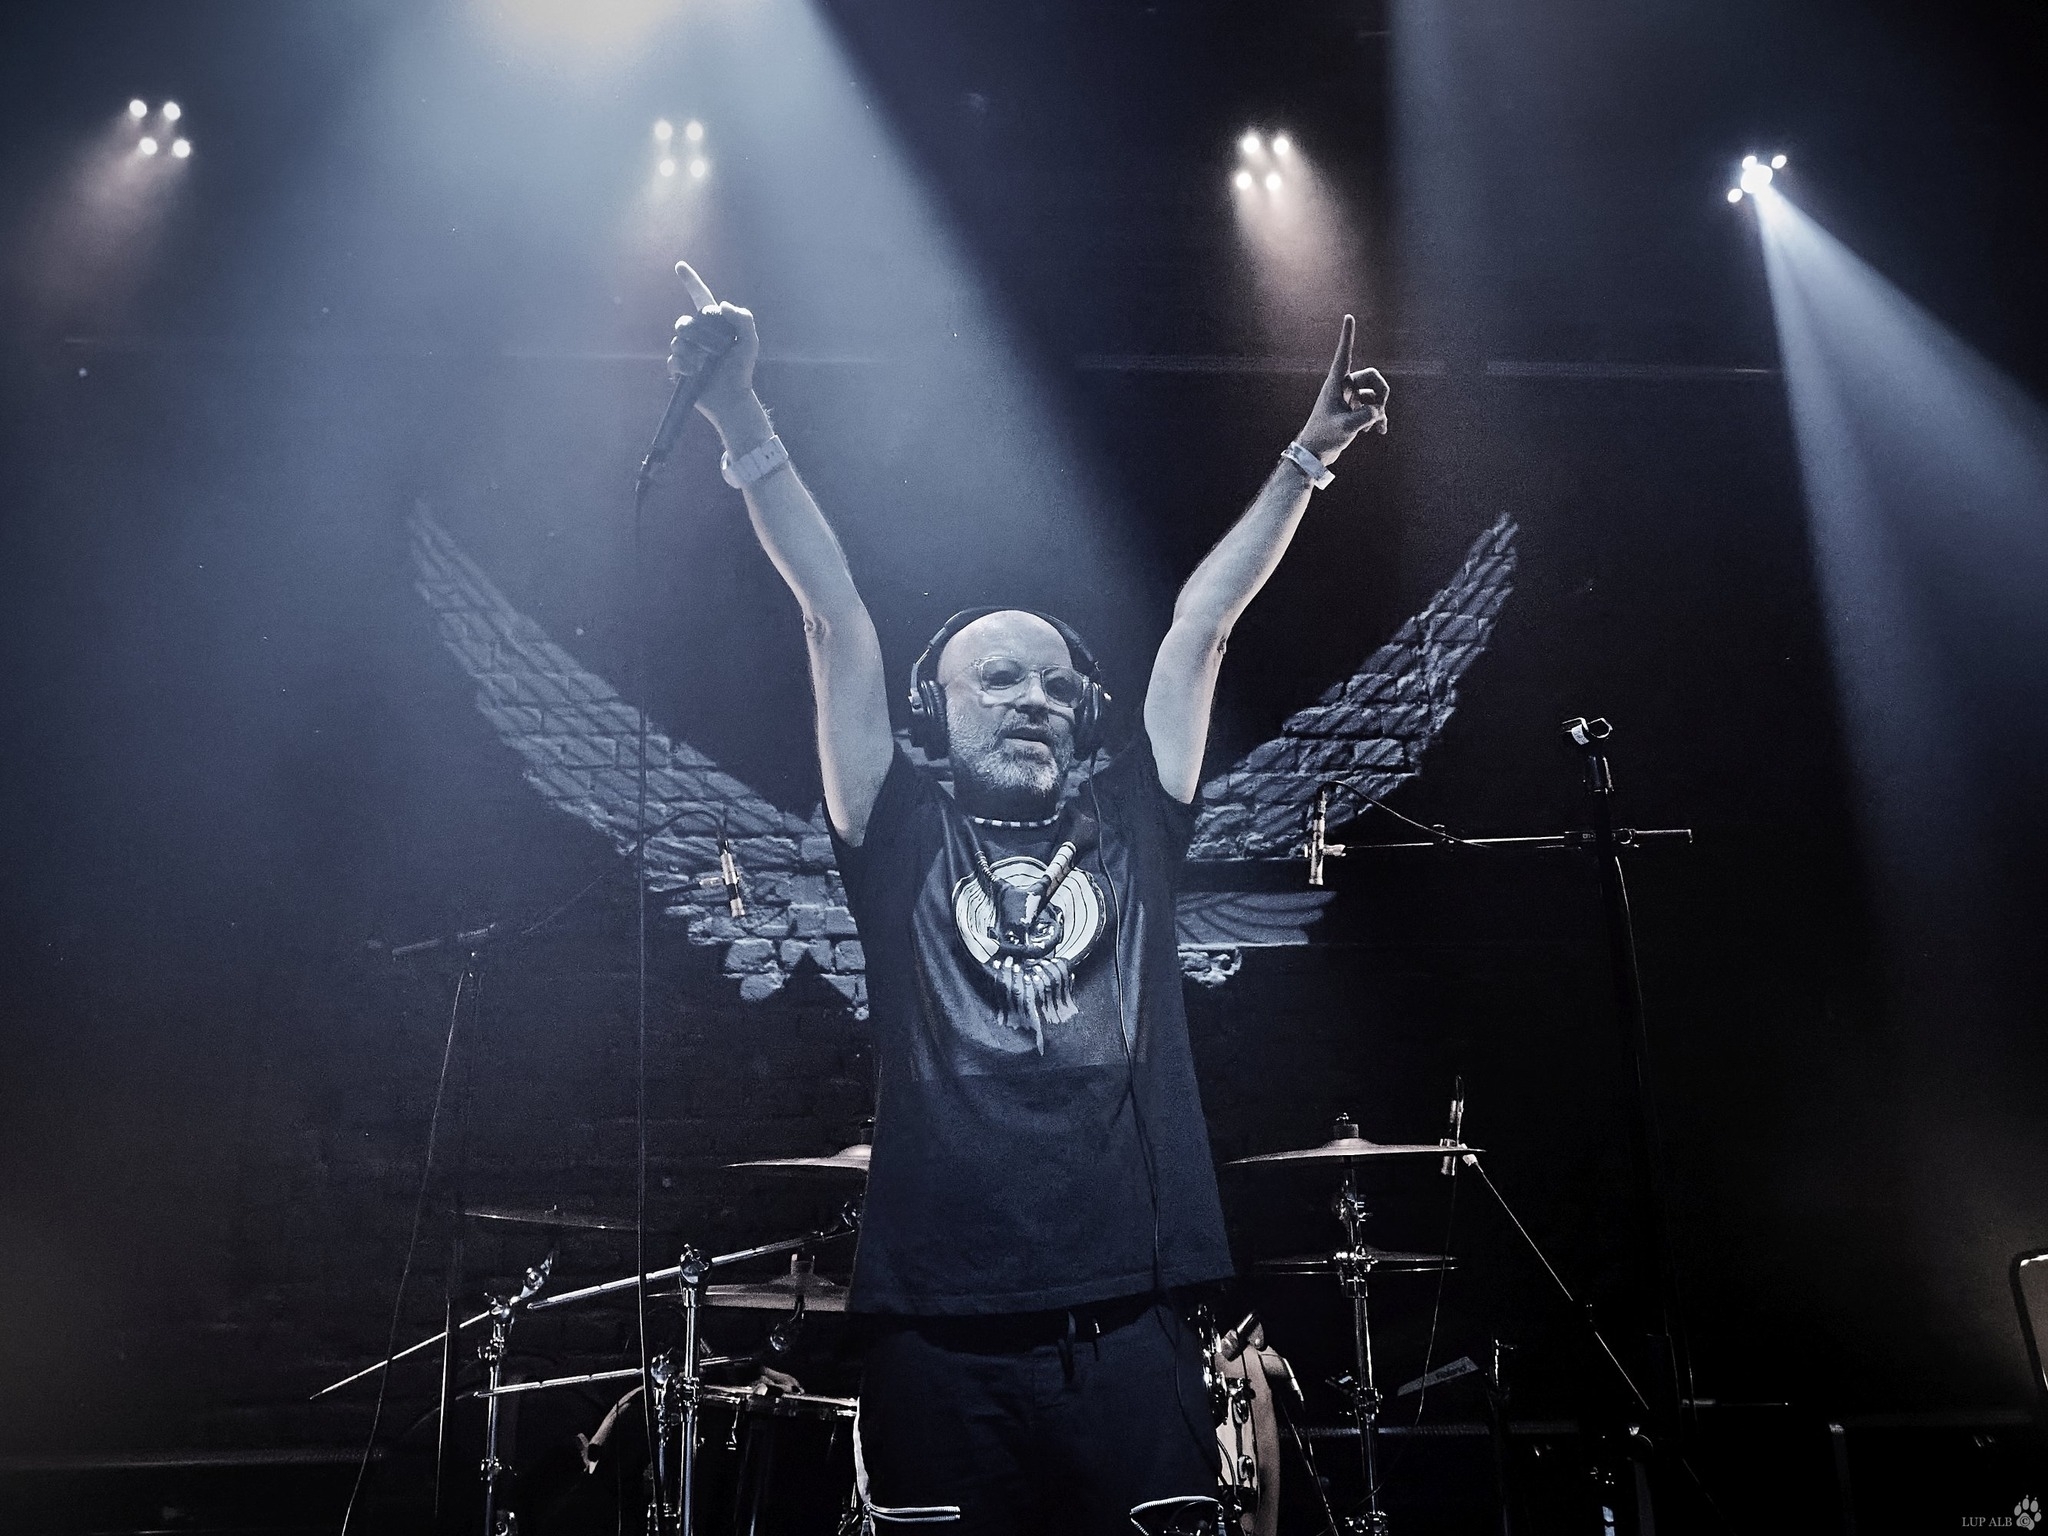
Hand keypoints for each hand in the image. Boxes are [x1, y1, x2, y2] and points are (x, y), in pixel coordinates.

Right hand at [672, 259, 761, 426]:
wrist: (731, 399)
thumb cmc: (742, 371)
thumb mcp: (750, 343)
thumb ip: (743, 320)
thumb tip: (722, 305)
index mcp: (714, 325)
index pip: (700, 298)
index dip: (691, 281)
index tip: (679, 266)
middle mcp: (699, 336)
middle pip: (683, 322)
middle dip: (692, 333)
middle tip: (709, 350)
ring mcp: (688, 352)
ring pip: (676, 341)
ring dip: (689, 353)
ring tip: (702, 365)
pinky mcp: (680, 368)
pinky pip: (672, 360)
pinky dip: (681, 366)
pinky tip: (692, 373)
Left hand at [1294, 314, 1389, 461]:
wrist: (1315, 453)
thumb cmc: (1324, 436)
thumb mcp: (1346, 427)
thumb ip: (1365, 416)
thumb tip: (1379, 411)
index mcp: (1335, 384)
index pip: (1344, 355)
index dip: (1347, 336)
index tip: (1349, 316)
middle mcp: (1343, 387)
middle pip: (1371, 377)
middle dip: (1382, 392)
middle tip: (1380, 410)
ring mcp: (1349, 398)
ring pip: (1374, 394)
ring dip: (1379, 409)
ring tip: (1375, 427)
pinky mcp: (1352, 410)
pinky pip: (1372, 407)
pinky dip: (1377, 418)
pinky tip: (1378, 431)